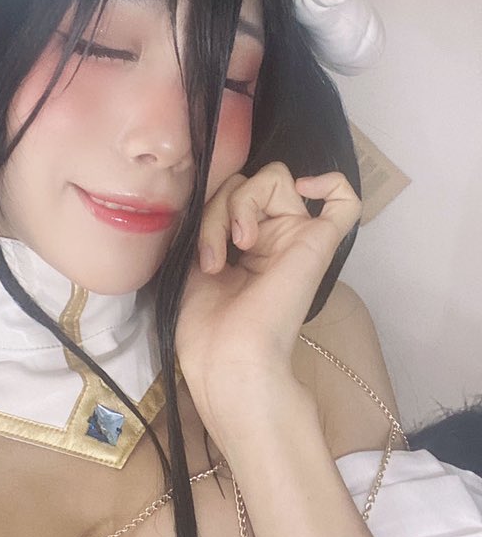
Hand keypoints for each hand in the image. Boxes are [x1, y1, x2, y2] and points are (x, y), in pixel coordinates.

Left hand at [175, 162, 360, 443]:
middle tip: (213, 256)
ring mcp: (298, 238)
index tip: (196, 244)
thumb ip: (208, 223)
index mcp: (247, 246)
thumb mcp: (192, 260)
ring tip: (232, 250)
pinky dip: (329, 182)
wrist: (227, 357)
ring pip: (273, 180)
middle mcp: (275, 237)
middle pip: (248, 182)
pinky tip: (303, 189)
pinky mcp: (318, 242)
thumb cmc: (206, 324)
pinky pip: (344, 199)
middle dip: (218, 209)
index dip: (209, 206)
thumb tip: (213, 192)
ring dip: (236, 206)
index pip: (231, 192)